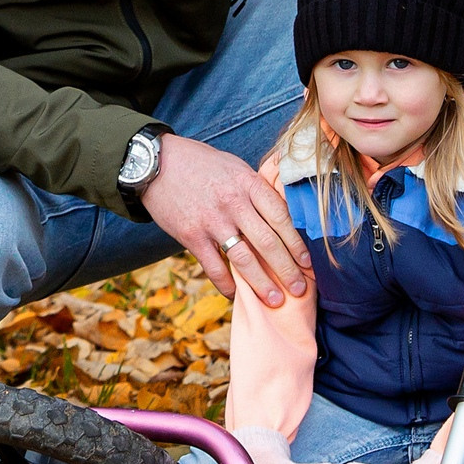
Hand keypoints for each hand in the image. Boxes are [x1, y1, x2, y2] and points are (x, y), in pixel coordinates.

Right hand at [138, 135, 309, 307]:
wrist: (155, 163)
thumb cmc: (199, 163)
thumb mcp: (234, 166)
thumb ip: (256, 188)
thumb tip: (282, 212)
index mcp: (248, 184)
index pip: (282, 218)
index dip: (297, 244)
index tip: (308, 264)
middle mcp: (233, 203)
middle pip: (267, 242)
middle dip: (286, 269)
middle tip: (300, 290)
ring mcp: (211, 221)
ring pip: (243, 258)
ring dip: (261, 283)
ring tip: (275, 300)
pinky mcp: (191, 235)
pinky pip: (213, 266)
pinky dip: (225, 284)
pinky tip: (235, 295)